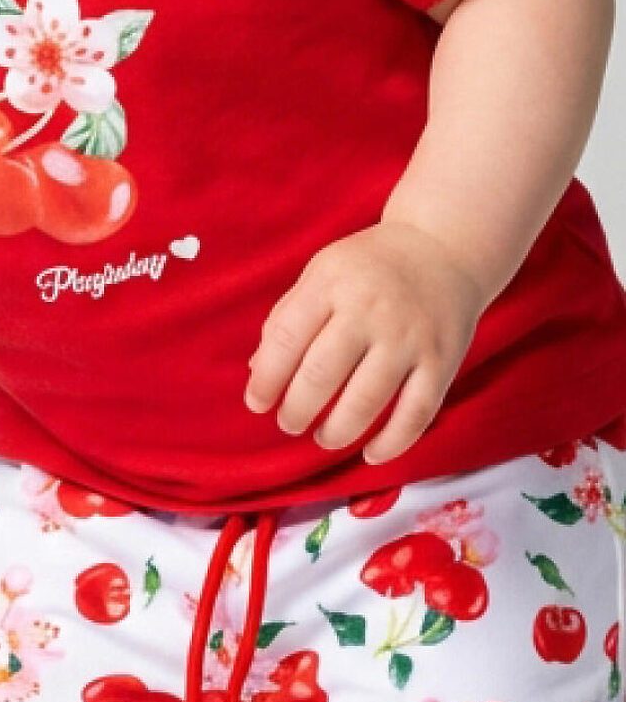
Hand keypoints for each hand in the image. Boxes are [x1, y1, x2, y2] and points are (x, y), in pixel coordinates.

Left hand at [244, 222, 486, 465]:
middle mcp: (370, 309)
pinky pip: (416, 414)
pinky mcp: (442, 362)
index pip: (287, 339)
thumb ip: (288, 317)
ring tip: (323, 437)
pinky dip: (392, 443)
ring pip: (366, 402)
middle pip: (322, 375)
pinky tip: (371, 453)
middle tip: (288, 423)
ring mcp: (409, 338)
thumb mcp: (322, 273)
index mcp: (331, 283)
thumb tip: (258, 372)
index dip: (266, 379)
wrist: (444, 248)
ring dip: (337, 431)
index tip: (257, 402)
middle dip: (296, 410)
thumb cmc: (369, 266)